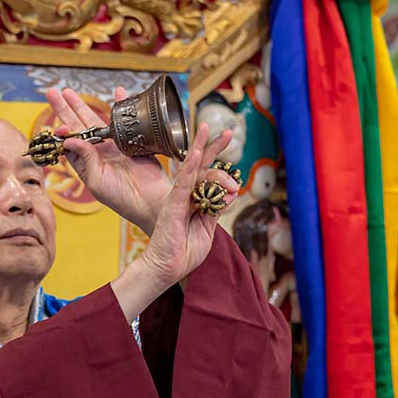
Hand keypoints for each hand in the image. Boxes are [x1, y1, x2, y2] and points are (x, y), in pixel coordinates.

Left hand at [46, 86, 232, 233]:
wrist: (149, 201)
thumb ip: (84, 158)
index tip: (58, 125)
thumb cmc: (121, 198)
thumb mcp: (96, 181)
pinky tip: (118, 91)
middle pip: (78, 125)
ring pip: (96, 119)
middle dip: (66, 109)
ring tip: (70, 91)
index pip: (69, 143)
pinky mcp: (132, 140)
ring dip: (84, 104)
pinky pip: (124, 119)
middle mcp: (98, 152)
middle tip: (53, 92)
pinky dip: (121, 105)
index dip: (62, 131)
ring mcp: (115, 144)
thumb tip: (70, 139)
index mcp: (86, 164)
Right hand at [136, 122, 225, 287]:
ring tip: (206, 129)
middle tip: (225, 129)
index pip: (207, 176)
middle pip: (199, 166)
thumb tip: (231, 192)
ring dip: (199, 148)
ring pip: (190, 169)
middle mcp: (184, 196)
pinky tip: (194, 154)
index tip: (229, 147)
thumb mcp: (207, 229)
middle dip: (212, 146)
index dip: (218, 162)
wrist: (167, 268)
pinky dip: (189, 169)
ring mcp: (177, 199)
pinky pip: (182, 185)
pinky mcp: (172, 207)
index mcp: (194, 201)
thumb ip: (216, 210)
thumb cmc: (184, 252)